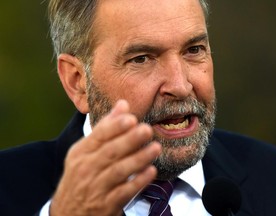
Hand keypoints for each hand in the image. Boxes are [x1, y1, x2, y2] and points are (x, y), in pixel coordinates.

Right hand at [50, 100, 160, 215]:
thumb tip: (123, 104)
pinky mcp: (106, 205)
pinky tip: (151, 172)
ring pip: (118, 171)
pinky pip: (124, 192)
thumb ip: (106, 127)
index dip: (115, 127)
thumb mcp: (86, 151)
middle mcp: (86, 168)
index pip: (98, 136)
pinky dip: (138, 182)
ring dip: (138, 159)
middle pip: (110, 152)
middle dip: (129, 140)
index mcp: (81, 152)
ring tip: (155, 148)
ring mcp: (96, 188)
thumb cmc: (81, 175)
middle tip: (146, 130)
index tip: (131, 118)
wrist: (68, 211)